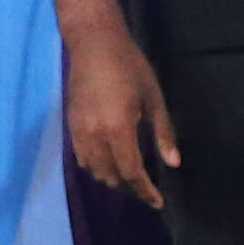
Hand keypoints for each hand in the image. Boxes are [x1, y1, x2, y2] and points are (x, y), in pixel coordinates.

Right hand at [61, 21, 177, 207]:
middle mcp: (94, 135)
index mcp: (118, 129)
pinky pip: (81, 158)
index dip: (145, 191)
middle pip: (110, 176)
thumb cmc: (130, 66)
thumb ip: (163, 133)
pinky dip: (95, 168)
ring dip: (111, 180)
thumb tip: (172, 163)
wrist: (93, 43)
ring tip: (128, 181)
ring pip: (93, 170)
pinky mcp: (70, 124)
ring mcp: (78, 131)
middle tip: (146, 192)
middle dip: (129, 189)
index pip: (131, 172)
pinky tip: (108, 164)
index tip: (158, 202)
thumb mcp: (154, 98)